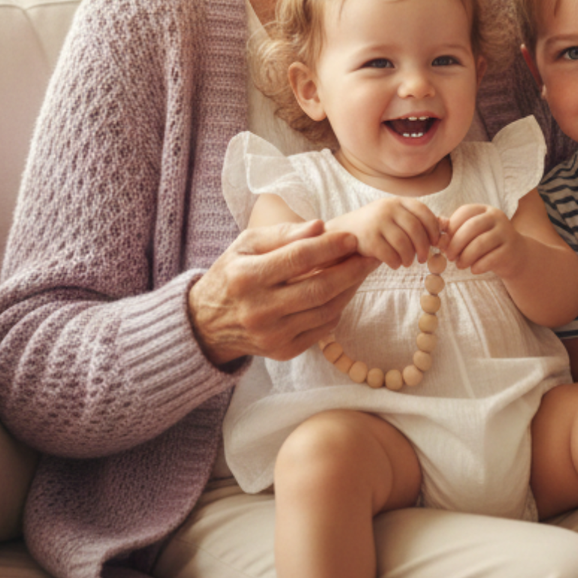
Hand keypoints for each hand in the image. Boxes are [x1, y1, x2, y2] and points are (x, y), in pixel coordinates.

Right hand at [187, 219, 371, 365]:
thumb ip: (282, 234)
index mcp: (246, 277)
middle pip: (318, 288)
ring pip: (326, 310)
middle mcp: (258, 309)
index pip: (298, 259)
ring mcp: (271, 334)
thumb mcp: (246, 244)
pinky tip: (342, 292)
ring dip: (350, 289)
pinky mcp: (283, 351)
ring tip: (361, 271)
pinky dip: (337, 308)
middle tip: (370, 255)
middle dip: (351, 269)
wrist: (207, 323)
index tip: (352, 238)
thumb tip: (319, 227)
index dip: (330, 247)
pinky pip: (322, 329)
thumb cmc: (233, 273)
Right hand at [340, 197, 443, 269]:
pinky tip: (395, 264)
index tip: (435, 242)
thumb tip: (447, 225)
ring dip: (409, 257)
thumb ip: (420, 221)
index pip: (423, 211)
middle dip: (423, 246)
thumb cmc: (378, 227)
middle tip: (423, 258)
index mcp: (398, 201)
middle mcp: (388, 208)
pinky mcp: (368, 239)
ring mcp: (377, 222)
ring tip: (408, 262)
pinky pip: (389, 254)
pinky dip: (395, 262)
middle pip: (415, 228)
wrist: (343, 233)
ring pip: (403, 243)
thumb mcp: (398, 218)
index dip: (433, 228)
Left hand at [446, 202, 525, 277]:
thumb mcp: (472, 233)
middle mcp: (497, 217)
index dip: (451, 227)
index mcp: (485, 210)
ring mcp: (506, 233)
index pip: (465, 212)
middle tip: (449, 256)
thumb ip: (454, 230)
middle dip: (456, 243)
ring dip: (465, 257)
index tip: (444, 241)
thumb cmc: (487, 243)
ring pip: (480, 244)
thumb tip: (436, 228)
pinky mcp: (510, 250)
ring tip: (460, 265)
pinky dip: (478, 266)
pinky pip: (490, 259)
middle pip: (471, 227)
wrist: (516, 256)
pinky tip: (474, 269)